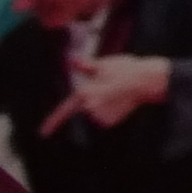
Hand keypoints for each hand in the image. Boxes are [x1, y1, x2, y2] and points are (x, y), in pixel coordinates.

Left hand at [44, 55, 171, 134]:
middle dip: (94, 99)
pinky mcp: (112, 121)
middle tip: (110, 86)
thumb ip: (85, 65)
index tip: (43, 133)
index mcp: (84, 93)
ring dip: (104, 105)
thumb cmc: (126, 70)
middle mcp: (90, 107)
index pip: (64, 110)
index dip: (52, 122)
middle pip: (84, 107)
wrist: (148, 81)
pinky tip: (122, 102)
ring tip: (118, 93)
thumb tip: (71, 59)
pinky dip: (112, 111)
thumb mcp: (104, 64)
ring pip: (96, 113)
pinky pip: (106, 118)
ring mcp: (101, 115)